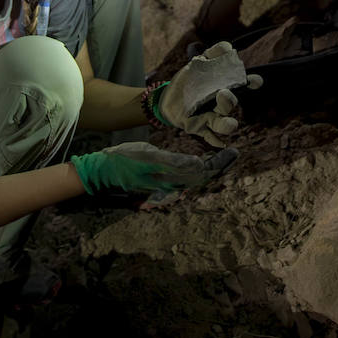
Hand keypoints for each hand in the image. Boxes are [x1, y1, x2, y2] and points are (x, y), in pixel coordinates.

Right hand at [71, 142, 238, 193]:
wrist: (103, 173)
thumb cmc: (124, 160)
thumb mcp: (148, 156)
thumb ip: (174, 162)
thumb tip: (199, 164)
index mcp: (170, 177)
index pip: (204, 172)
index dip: (220, 163)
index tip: (234, 152)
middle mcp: (170, 184)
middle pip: (203, 177)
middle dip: (220, 166)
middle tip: (234, 153)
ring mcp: (165, 185)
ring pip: (195, 179)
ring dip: (211, 169)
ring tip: (223, 157)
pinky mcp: (160, 182)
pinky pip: (184, 178)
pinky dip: (197, 170)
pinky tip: (200, 162)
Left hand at [151, 41, 263, 146]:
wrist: (168, 98)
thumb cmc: (189, 81)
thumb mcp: (197, 64)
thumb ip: (213, 54)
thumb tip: (228, 47)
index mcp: (224, 86)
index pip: (243, 84)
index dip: (252, 82)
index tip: (255, 81)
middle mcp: (221, 103)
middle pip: (231, 104)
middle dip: (230, 101)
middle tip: (223, 93)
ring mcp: (211, 117)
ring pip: (225, 124)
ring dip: (229, 124)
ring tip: (229, 123)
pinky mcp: (200, 128)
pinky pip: (210, 138)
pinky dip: (216, 142)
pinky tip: (220, 144)